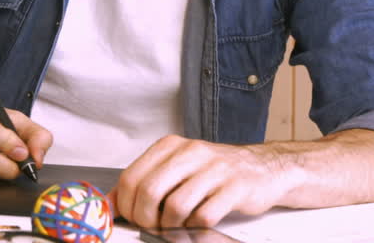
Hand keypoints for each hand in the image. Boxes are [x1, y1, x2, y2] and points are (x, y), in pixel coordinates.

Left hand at [112, 135, 297, 229]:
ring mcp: (214, 170)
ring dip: (170, 225)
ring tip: (174, 226)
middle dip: (144, 218)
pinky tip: (196, 223)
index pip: (132, 176)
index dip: (125, 204)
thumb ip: (146, 181)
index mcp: (171, 146)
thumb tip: (110, 202)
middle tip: (150, 227)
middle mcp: (190, 153)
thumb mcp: (177, 167)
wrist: (263, 167)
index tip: (129, 218)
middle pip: (150, 191)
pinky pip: (204, 216)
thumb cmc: (215, 171)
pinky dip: (195, 227)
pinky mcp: (235, 189)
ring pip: (176, 206)